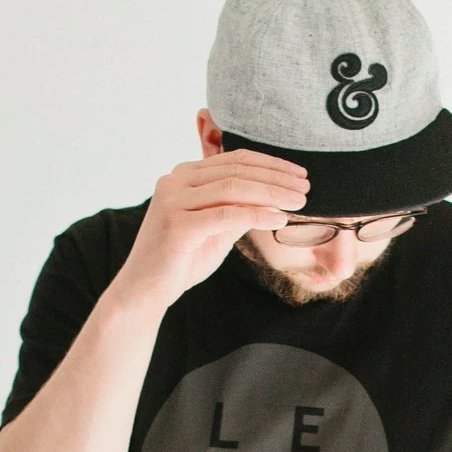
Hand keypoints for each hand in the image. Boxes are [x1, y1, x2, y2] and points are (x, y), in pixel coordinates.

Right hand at [113, 148, 309, 309]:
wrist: (145, 291)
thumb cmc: (180, 261)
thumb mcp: (216, 230)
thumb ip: (238, 210)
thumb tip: (274, 199)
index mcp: (184, 176)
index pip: (234, 160)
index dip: (270, 164)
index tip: (299, 174)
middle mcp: (175, 181)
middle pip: (236, 170)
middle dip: (276, 177)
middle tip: (306, 187)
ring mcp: (173, 201)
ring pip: (233, 188)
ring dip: (272, 193)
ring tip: (299, 201)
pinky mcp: (177, 225)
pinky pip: (227, 214)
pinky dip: (257, 215)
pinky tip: (279, 218)